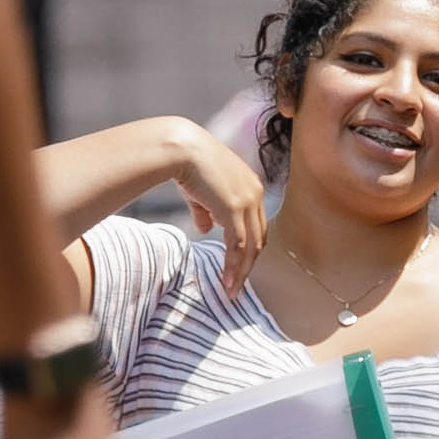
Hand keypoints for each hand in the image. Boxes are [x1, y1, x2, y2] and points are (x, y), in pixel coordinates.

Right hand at [154, 120, 269, 298]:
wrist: (180, 148)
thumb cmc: (185, 164)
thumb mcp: (199, 191)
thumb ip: (205, 212)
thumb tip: (205, 230)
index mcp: (251, 186)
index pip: (256, 225)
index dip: (248, 248)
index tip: (238, 267)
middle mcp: (255, 193)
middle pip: (258, 238)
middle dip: (247, 264)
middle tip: (237, 284)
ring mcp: (247, 201)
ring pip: (250, 246)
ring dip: (241, 271)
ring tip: (231, 290)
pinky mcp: (235, 208)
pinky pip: (237, 245)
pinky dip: (233, 266)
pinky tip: (227, 281)